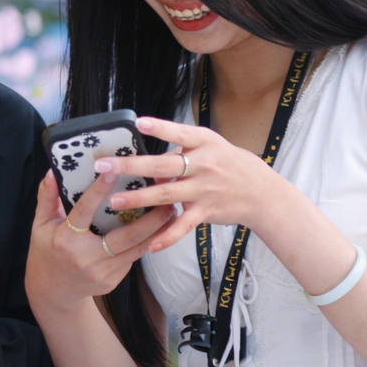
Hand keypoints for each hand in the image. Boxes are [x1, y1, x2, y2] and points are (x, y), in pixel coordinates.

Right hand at [24, 169, 174, 314]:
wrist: (52, 291)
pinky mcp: (112, 281)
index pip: (85, 210)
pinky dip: (144, 244)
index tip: (113, 171)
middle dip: (151, 218)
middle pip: (125, 236)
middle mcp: (85, 257)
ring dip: (156, 231)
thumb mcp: (39, 224)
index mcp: (66, 239)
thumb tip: (52, 172)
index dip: (98, 191)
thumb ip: (46, 197)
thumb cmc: (45, 251)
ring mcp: (101, 272)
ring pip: (135, 249)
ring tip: (170, 213)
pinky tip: (156, 231)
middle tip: (166, 199)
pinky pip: (131, 259)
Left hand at [90, 116, 298, 252]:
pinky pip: (183, 226)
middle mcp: (204, 165)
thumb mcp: (209, 146)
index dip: (160, 128)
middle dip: (131, 166)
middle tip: (103, 167)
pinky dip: (167, 236)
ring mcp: (204, 190)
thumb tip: (151, 167)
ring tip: (113, 202)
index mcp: (204, 143)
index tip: (139, 123)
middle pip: (163, 165)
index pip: (180, 134)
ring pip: (166, 194)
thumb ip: (180, 151)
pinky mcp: (206, 211)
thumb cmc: (228, 163)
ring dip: (138, 199)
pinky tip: (150, 244)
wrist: (262, 192)